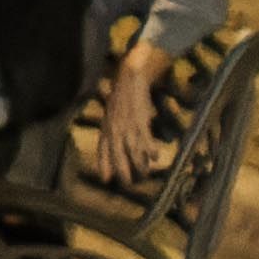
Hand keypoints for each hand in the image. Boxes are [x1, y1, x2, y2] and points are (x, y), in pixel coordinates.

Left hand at [91, 47, 171, 189]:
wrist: (130, 75)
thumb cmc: (123, 93)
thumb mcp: (112, 110)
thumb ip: (113, 125)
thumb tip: (117, 138)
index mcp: (106, 126)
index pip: (103, 148)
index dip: (104, 164)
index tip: (105, 179)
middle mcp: (114, 128)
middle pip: (116, 153)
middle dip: (121, 170)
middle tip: (128, 183)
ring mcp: (126, 125)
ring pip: (131, 150)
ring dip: (138, 164)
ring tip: (144, 174)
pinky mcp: (139, 120)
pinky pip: (145, 139)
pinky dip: (150, 149)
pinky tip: (155, 157)